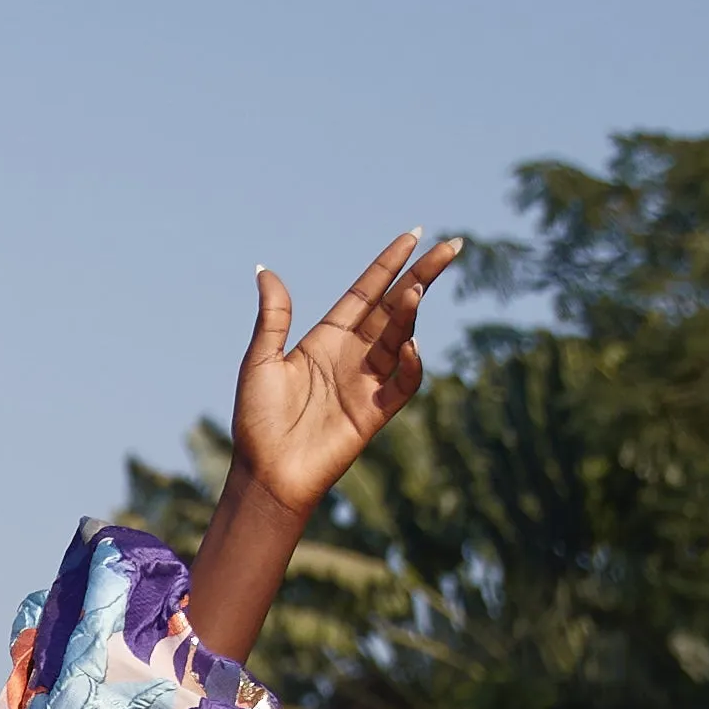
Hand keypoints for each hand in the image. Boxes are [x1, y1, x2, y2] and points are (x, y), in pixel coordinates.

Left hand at [231, 230, 462, 519]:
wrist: (267, 474)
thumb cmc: (257, 421)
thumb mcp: (260, 361)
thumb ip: (273, 317)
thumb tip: (265, 270)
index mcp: (326, 338)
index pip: (367, 292)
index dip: (389, 263)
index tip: (414, 234)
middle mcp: (352, 355)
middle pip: (395, 306)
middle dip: (422, 276)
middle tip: (452, 247)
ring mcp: (367, 382)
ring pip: (401, 337)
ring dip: (411, 313)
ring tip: (417, 288)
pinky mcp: (375, 412)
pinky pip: (404, 384)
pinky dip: (411, 364)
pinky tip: (409, 345)